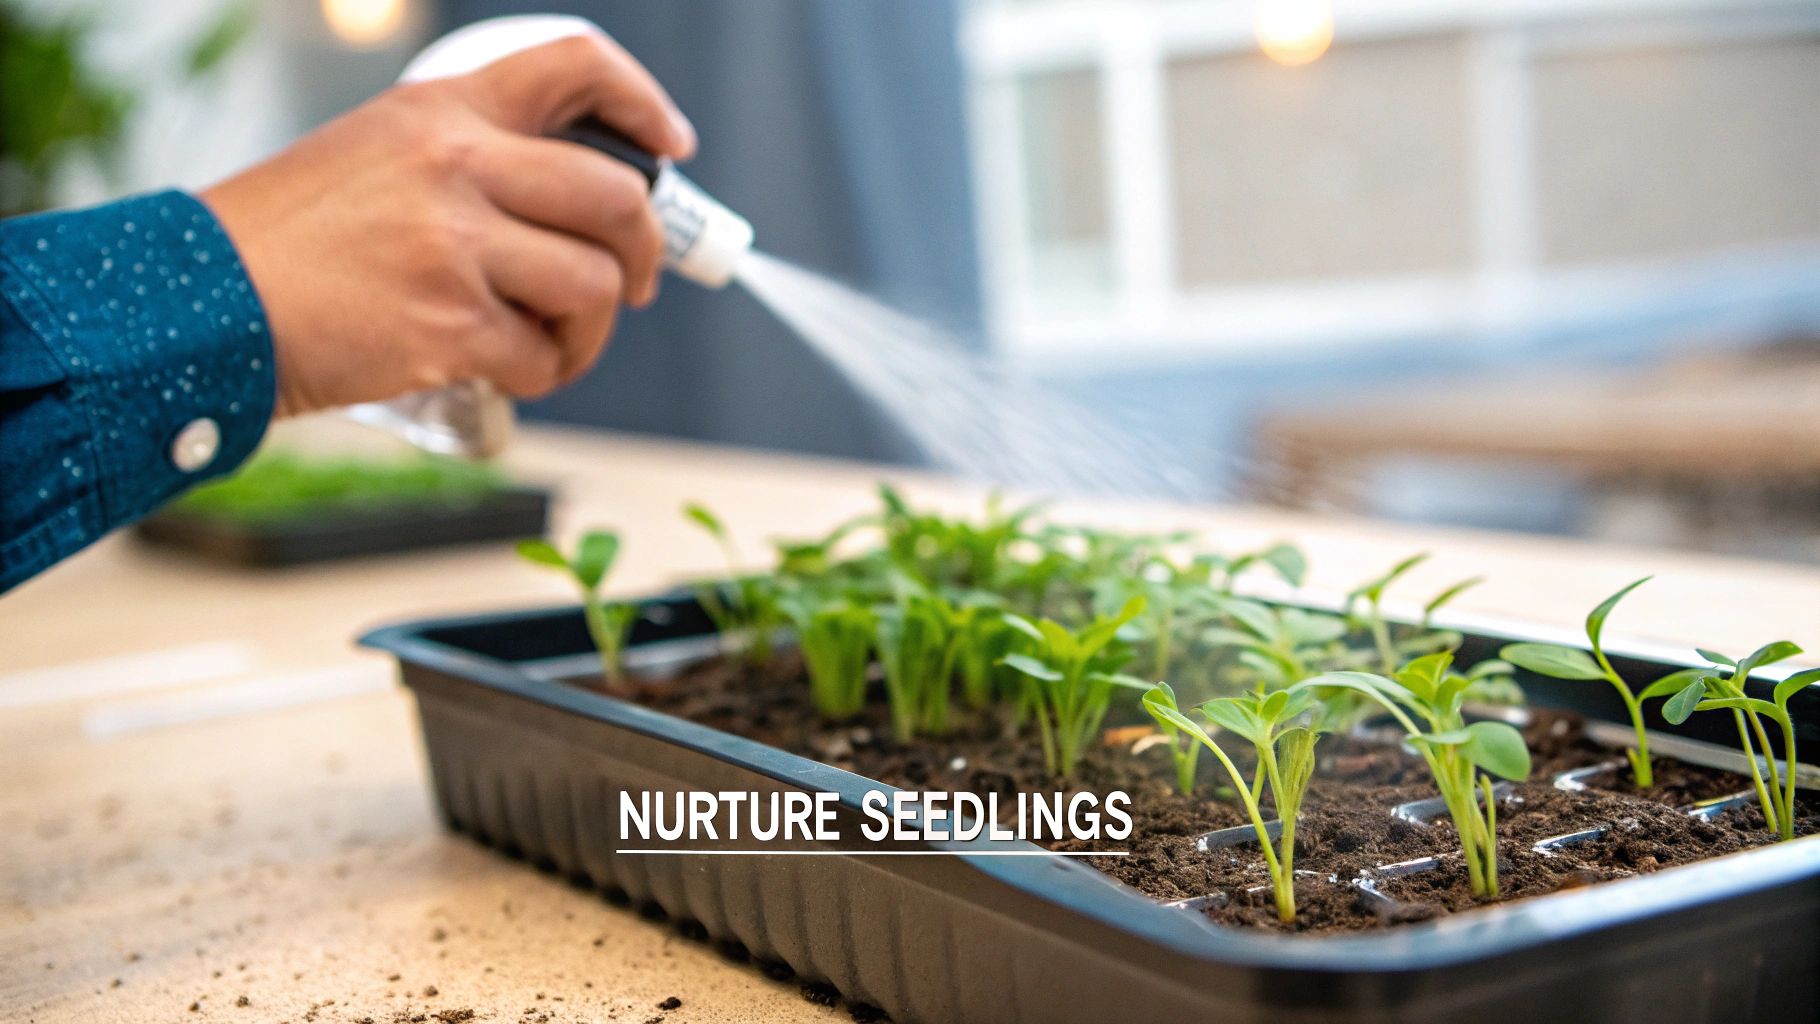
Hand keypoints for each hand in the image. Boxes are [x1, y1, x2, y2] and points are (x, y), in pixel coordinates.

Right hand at [201, 32, 695, 416]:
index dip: (642, 103)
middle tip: (632, 282)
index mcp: (441, 111)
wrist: (201, 305)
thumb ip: (472, 164)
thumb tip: (581, 210)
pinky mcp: (451, 327)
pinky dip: (538, 374)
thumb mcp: (376, 155)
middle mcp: (456, 165)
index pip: (572, 67)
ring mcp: (457, 247)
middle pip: (617, 198)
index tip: (672, 147)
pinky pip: (545, 357)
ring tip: (548, 341)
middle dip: (644, 251)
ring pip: (594, 286)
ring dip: (588, 328)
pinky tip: (500, 368)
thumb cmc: (287, 240)